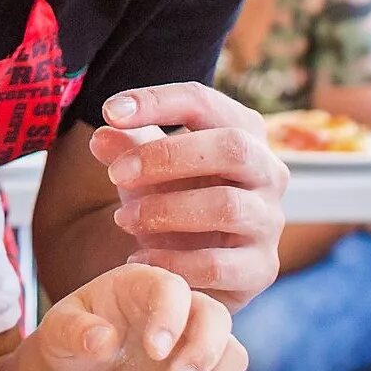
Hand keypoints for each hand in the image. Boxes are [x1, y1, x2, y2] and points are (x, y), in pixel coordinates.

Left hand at [29, 264, 247, 370]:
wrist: (82, 370)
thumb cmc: (71, 340)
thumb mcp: (58, 333)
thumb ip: (75, 332)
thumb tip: (102, 339)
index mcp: (141, 285)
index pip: (173, 289)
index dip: (171, 318)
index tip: (154, 352)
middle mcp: (178, 308)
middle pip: (216, 317)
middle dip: (203, 355)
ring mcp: (194, 341)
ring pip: (233, 354)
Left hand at [90, 83, 286, 310]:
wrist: (196, 265)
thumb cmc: (175, 199)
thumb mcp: (146, 169)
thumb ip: (125, 148)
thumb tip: (100, 138)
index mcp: (241, 132)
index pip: (204, 103)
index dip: (157, 102)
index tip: (110, 112)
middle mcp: (267, 172)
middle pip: (232, 147)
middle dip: (166, 157)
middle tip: (116, 174)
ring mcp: (269, 221)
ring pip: (227, 206)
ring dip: (165, 210)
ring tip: (123, 219)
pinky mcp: (261, 269)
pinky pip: (220, 265)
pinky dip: (173, 261)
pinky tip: (139, 259)